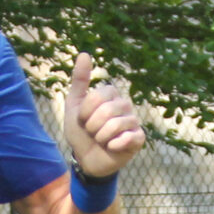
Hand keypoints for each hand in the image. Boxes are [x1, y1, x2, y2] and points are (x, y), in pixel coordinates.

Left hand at [63, 54, 145, 176]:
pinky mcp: (139, 138)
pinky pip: (128, 138)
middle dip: (92, 126)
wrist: (86, 159)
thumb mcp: (74, 105)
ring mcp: (134, 121)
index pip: (97, 96)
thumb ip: (79, 80)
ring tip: (101, 140)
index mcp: (111, 94)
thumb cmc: (81, 132)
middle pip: (107, 111)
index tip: (83, 120)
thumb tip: (84, 53)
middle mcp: (125, 105)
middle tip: (92, 132)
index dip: (85, 112)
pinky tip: (111, 147)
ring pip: (116, 125)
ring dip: (101, 137)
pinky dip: (114, 145)